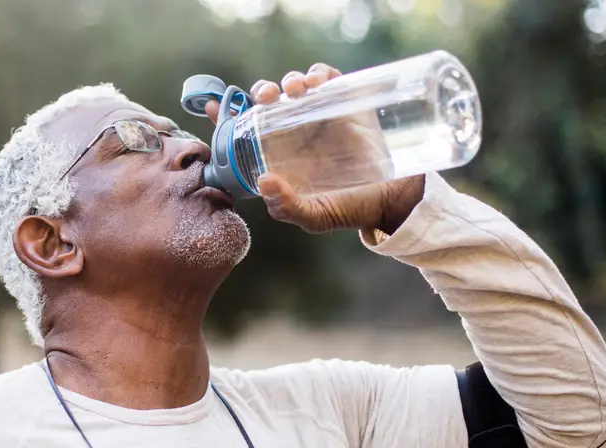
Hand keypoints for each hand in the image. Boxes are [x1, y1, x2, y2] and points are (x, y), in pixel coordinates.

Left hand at [205, 63, 424, 234]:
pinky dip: (320, 73)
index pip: (246, 130)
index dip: (227, 115)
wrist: (392, 200)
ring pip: (296, 85)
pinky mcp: (347, 103)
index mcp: (279, 154)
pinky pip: (328, 78)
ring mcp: (320, 115)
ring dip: (289, 81)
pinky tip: (317, 82)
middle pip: (270, 100)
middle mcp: (296, 131)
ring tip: (294, 91)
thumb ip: (286, 206)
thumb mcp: (314, 216)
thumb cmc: (349, 208)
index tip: (212, 108)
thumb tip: (264, 181)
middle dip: (263, 91)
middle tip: (267, 97)